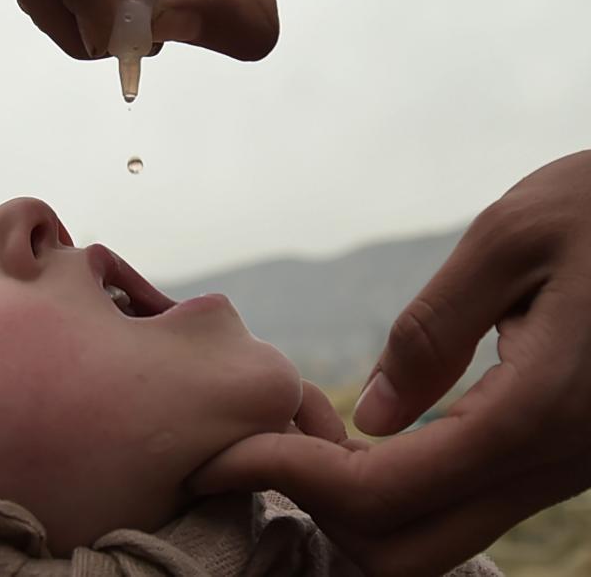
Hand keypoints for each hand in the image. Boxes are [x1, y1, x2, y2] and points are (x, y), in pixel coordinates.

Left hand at [188, 150, 590, 575]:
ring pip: (437, 540)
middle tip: (260, 450)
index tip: (229, 449)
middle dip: (320, 513)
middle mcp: (555, 461)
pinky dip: (394, 491)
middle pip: (407, 551)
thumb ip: (436, 330)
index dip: (293, 479)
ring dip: (355, 508)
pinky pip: (464, 504)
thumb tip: (370, 416)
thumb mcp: (514, 240)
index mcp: (539, 409)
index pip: (386, 492)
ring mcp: (562, 468)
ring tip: (296, 441)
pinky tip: (353, 438)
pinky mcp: (559, 455)